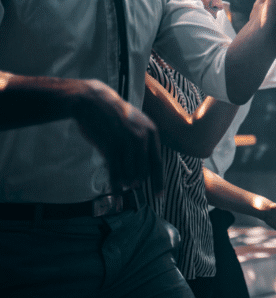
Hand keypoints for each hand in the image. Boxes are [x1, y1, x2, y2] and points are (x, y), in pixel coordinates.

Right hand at [73, 79, 162, 194]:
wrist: (94, 102)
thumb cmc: (114, 116)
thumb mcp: (135, 125)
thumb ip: (142, 144)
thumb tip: (143, 169)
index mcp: (152, 132)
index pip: (157, 162)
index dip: (159, 180)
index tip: (160, 195)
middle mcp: (142, 137)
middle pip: (143, 170)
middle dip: (138, 182)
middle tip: (133, 188)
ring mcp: (126, 141)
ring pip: (129, 171)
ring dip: (126, 183)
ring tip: (123, 188)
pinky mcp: (111, 145)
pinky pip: (115, 171)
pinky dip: (116, 184)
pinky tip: (116, 193)